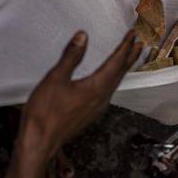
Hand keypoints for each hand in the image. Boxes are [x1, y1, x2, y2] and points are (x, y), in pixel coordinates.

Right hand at [17, 30, 141, 162]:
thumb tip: (83, 37)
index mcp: (96, 88)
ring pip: (114, 83)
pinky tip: (107, 80)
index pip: (116, 62)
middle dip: (129, 57)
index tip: (132, 34)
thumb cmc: (45, 113)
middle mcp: (101, 99)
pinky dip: (112, 80)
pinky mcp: (89, 114)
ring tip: (127, 59)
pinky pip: (107, 92)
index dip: (125, 47)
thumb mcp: (56, 78)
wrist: (38, 142)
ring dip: (122, 68)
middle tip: (138, 44)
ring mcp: (96, 108)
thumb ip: (71, 56)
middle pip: (119, 73)